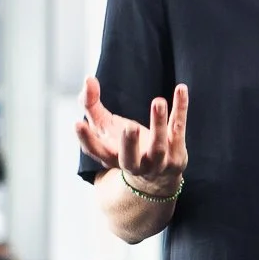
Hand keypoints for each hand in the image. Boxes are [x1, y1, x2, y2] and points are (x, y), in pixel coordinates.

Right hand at [77, 73, 188, 193]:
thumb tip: (88, 79)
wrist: (156, 180)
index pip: (96, 151)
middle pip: (130, 158)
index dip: (86, 139)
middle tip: (128, 127)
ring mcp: (157, 163)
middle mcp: (134, 165)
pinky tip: (181, 89)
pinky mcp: (177, 156)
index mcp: (111, 157)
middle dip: (129, 144)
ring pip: (158, 146)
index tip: (78, 123)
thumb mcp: (105, 129)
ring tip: (157, 101)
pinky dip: (180, 109)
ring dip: (158, 124)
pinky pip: (178, 130)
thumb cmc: (125, 147)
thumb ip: (92, 105)